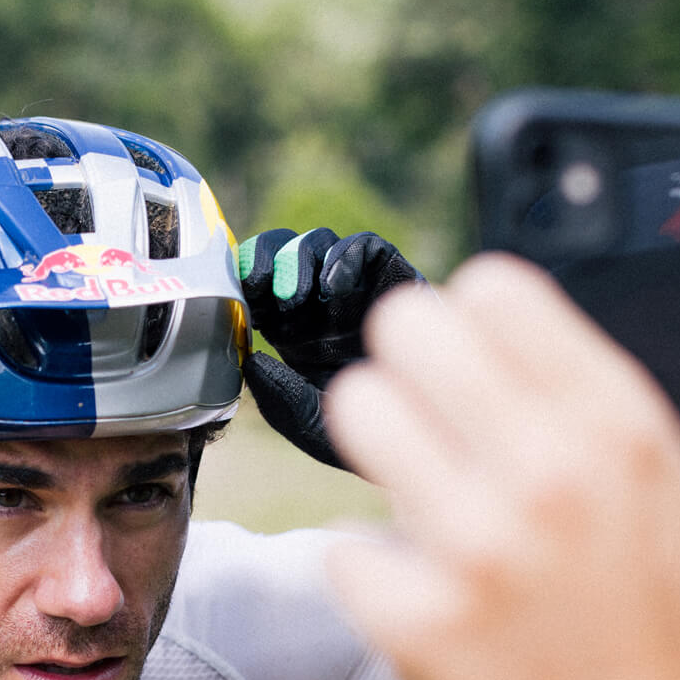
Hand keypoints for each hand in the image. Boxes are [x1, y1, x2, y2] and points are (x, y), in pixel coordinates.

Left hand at [236, 227, 428, 466]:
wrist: (444, 431)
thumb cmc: (380, 436)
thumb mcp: (319, 427)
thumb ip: (283, 403)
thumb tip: (251, 363)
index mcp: (292, 334)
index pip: (258, 288)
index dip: (242, 280)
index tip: (235, 294)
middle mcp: (320, 305)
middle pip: (283, 254)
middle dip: (266, 261)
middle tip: (258, 286)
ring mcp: (357, 288)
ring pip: (318, 243)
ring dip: (299, 260)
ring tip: (296, 298)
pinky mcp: (393, 275)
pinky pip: (364, 246)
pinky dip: (344, 255)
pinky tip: (335, 287)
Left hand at [322, 255, 679, 679]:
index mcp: (628, 435)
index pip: (497, 288)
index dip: (474, 312)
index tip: (475, 348)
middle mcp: (548, 476)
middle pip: (408, 329)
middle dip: (409, 360)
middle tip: (423, 402)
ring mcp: (472, 550)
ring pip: (358, 414)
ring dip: (376, 440)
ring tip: (404, 474)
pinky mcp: (412, 622)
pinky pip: (342, 542)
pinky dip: (367, 564)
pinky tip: (407, 585)